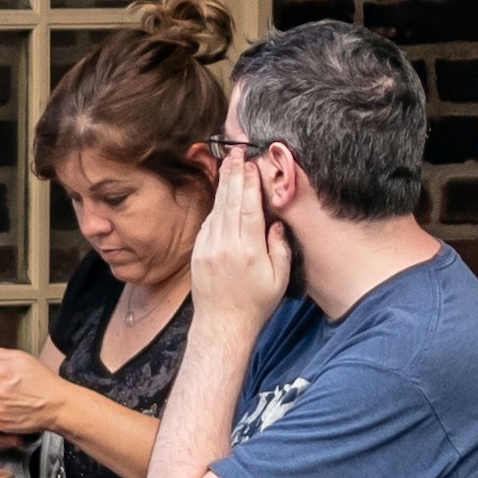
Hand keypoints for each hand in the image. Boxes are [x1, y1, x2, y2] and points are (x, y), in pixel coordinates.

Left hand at [185, 157, 301, 332]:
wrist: (222, 325)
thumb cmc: (256, 304)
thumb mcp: (279, 278)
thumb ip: (280, 246)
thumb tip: (276, 221)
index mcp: (248, 250)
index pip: (249, 207)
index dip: (250, 182)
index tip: (252, 163)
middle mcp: (225, 245)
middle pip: (230, 201)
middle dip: (234, 173)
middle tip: (237, 151)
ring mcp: (208, 247)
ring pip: (218, 209)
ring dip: (224, 185)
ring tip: (230, 164)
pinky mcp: (198, 252)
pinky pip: (209, 222)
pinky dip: (217, 206)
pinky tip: (223, 195)